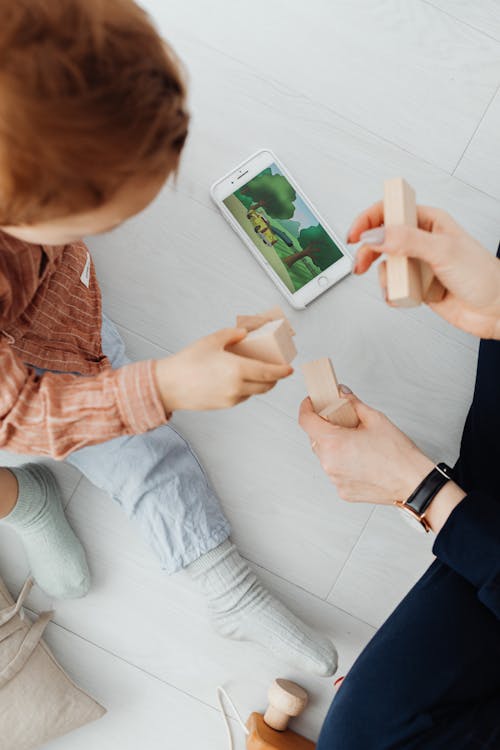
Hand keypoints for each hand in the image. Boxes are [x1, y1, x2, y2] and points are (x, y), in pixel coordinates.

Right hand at [154, 328, 292, 412]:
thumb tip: (244, 333)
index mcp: (236, 370)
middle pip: (266, 385)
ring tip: (257, 372)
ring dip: (261, 384)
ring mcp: (230, 398)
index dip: (282, 371)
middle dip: (274, 378)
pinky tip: (240, 379)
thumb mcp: (211, 341)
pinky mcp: (224, 405)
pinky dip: (247, 389)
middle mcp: (236, 387)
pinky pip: (242, 396)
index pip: (269, 372)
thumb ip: (231, 335)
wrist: (168, 386)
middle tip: (276, 369)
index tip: (289, 368)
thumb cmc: (186, 363)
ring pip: (254, 392)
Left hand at [298, 392, 433, 503]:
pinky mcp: (342, 491)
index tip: (311, 403)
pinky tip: (360, 459)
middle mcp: (330, 463)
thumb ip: (353, 403)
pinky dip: (343, 463)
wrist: (413, 482)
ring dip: (334, 446)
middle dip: (324, 427)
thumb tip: (342, 394)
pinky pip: (335, 471)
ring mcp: (335, 479)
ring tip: (355, 443)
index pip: (306, 421)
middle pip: (315, 439)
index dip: (306, 408)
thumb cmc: (398, 455)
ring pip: (325, 456)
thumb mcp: (375, 419)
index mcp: (334, 443)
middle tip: (340, 420)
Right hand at [348, 203, 499, 338]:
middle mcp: (421, 241)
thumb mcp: (443, 251)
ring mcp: (418, 264)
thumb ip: (407, 241)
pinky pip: (393, 287)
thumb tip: (376, 235)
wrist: (495, 310)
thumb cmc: (483, 276)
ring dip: (384, 278)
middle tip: (362, 265)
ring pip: (385, 266)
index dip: (369, 220)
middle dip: (369, 252)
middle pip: (381, 239)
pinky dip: (392, 293)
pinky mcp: (416, 285)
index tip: (355, 234)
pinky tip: (402, 296)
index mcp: (429, 222)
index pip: (391, 211)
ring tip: (393, 286)